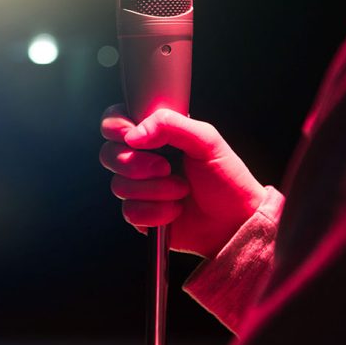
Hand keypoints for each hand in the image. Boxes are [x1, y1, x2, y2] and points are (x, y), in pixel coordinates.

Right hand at [100, 105, 264, 257]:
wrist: (236, 221)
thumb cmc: (227, 178)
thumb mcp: (206, 140)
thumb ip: (171, 124)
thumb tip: (135, 134)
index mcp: (154, 136)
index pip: (114, 123)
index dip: (115, 128)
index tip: (131, 135)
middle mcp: (142, 160)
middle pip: (108, 155)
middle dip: (136, 164)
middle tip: (165, 167)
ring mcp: (139, 189)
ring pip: (119, 186)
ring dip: (155, 190)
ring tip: (181, 190)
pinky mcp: (141, 216)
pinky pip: (130, 212)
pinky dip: (157, 212)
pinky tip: (175, 210)